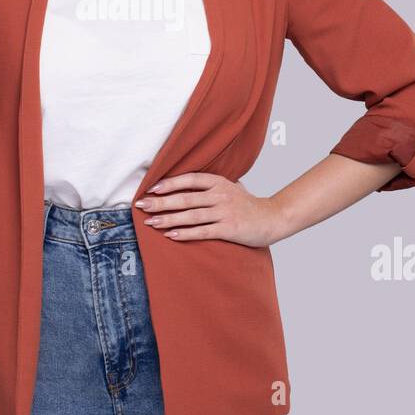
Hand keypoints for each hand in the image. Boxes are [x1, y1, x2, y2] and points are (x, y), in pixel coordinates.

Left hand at [135, 173, 286, 247]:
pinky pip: (202, 231)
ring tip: (150, 222)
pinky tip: (171, 235)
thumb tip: (188, 181)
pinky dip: (185, 233)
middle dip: (161, 202)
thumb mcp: (232, 187)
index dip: (170, 183)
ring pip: (190, 215)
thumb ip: (213, 184)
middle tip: (142, 205)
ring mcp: (224, 212)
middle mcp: (220, 195)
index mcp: (219, 182)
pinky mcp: (228, 229)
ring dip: (168, 219)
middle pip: (185, 198)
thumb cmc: (248, 204)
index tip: (152, 188)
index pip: (190, 179)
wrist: (272, 218)